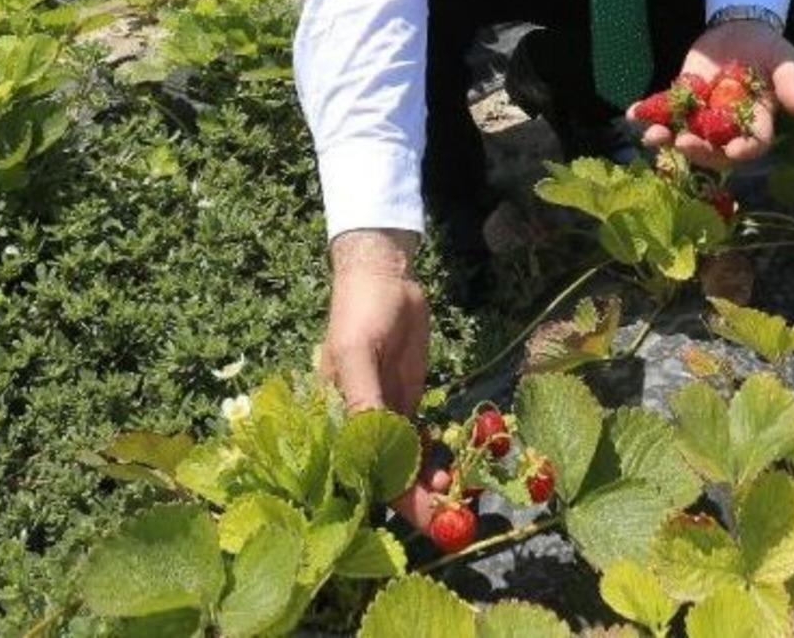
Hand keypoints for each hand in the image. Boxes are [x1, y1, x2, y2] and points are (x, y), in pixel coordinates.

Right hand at [320, 229, 439, 529]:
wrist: (385, 275)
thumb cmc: (360, 312)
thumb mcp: (357, 352)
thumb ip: (365, 401)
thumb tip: (374, 451)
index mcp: (335, 419)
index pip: (357, 471)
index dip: (386, 498)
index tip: (418, 517)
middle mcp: (357, 425)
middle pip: (382, 475)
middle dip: (413, 501)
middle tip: (449, 518)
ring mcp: (384, 414)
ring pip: (403, 463)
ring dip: (427, 484)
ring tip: (458, 496)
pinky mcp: (406, 402)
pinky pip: (418, 440)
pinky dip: (433, 459)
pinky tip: (453, 471)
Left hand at [629, 19, 793, 171]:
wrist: (742, 28)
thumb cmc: (770, 48)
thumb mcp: (786, 60)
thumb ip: (790, 83)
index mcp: (758, 121)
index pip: (753, 144)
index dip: (743, 151)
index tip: (732, 152)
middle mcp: (729, 125)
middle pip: (714, 149)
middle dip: (699, 150)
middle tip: (683, 143)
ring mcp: (703, 114)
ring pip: (685, 134)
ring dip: (667, 138)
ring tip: (651, 136)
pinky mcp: (683, 98)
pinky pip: (665, 111)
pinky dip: (648, 114)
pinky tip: (632, 114)